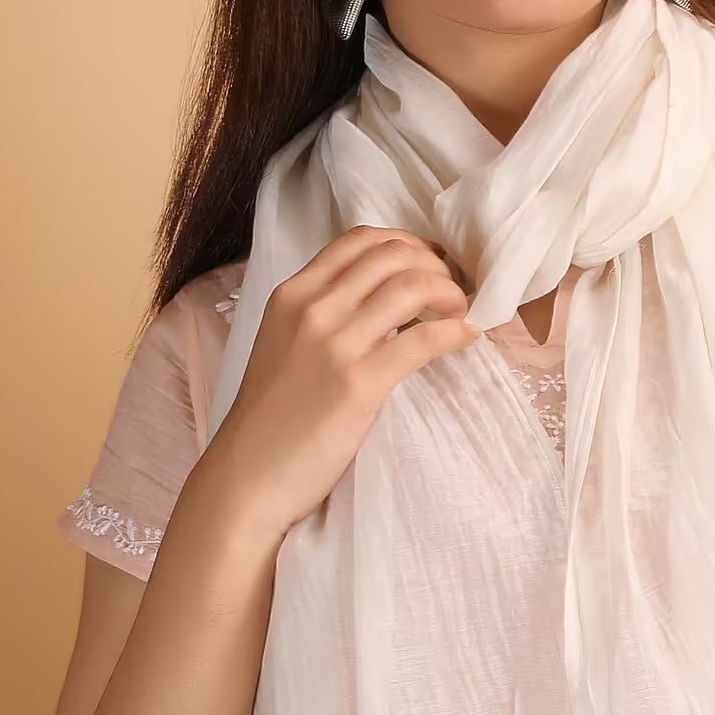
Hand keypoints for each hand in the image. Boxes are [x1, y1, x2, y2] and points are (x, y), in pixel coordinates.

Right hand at [201, 227, 483, 539]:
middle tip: (452, 290)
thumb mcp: (284, 345)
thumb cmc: (270, 418)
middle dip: (434, 265)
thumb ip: (322, 315)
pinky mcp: (359, 383)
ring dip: (449, 293)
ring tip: (460, 313)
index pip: (360, 240)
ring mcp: (335, 344)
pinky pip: (423, 339)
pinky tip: (465, 338)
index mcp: (292, 294)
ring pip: (411, 286)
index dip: (406, 243)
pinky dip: (454, 331)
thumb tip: (380, 300)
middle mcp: (312, 308)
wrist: (249, 474)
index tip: (428, 264)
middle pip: (392, 255)